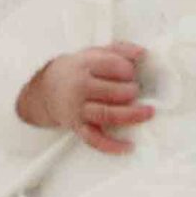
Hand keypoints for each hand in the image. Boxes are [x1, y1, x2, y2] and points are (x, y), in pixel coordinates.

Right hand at [18, 43, 153, 154]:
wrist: (47, 89)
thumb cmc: (79, 70)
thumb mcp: (96, 53)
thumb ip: (121, 49)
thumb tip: (144, 53)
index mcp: (84, 65)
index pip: (111, 65)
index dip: (127, 69)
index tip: (132, 73)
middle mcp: (79, 87)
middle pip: (111, 92)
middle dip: (130, 92)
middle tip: (138, 91)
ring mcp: (78, 109)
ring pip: (106, 115)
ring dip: (130, 115)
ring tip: (148, 112)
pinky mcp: (78, 127)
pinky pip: (95, 140)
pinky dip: (112, 146)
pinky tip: (129, 146)